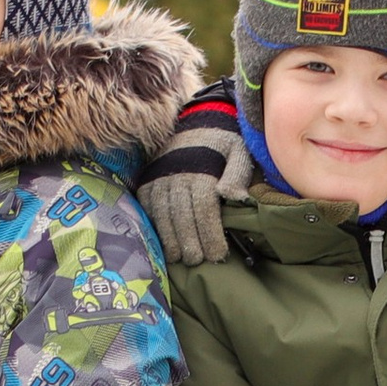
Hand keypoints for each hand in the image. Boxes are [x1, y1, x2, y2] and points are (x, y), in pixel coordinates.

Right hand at [136, 83, 253, 266]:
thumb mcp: (239, 151)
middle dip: (190, 242)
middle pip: (182, 216)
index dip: (210, 234)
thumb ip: (237, 174)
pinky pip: (147, 207)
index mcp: (202, 170)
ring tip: (179, 259)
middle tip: (198, 262)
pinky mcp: (147, 181)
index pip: (204, 209)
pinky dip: (153, 225)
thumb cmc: (223, 144)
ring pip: (162, 214)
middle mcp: (177, 175)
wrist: (197, 123)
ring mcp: (159, 178)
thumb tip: (233, 197)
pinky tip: (162, 243)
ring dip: (170, 239)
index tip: (218, 255)